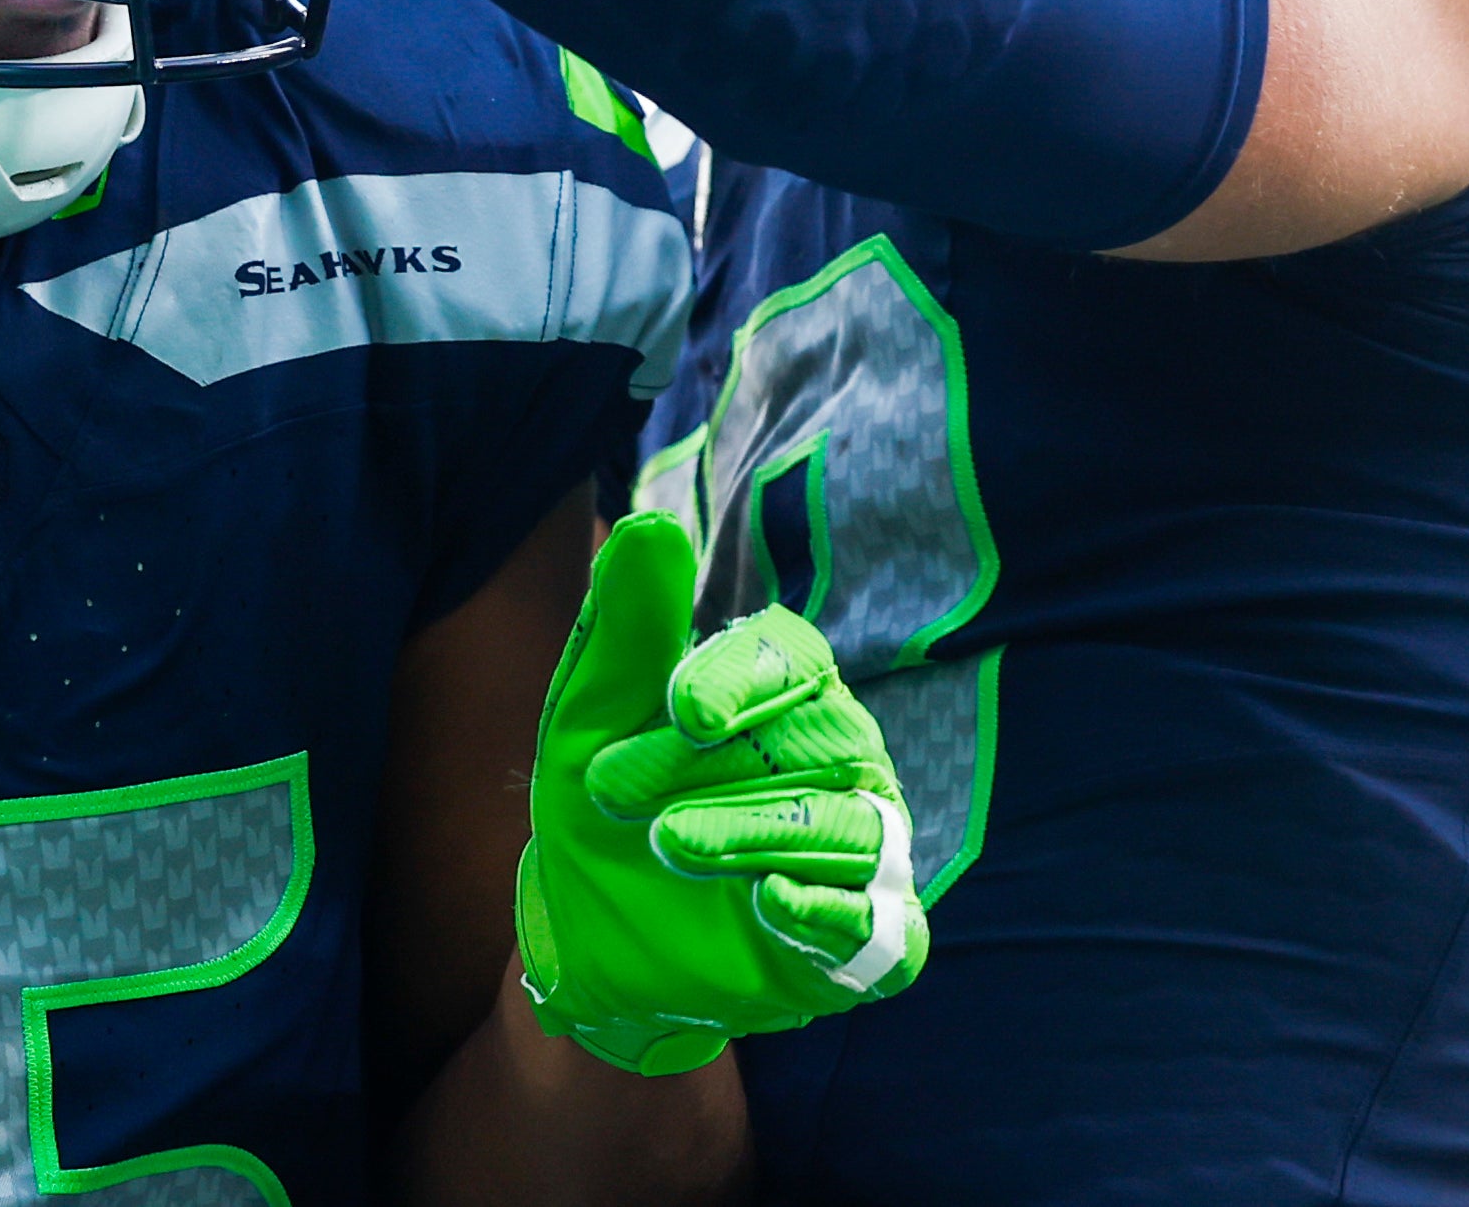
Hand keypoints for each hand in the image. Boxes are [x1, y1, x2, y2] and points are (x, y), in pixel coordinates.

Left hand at [515, 514, 930, 1075]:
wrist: (587, 932)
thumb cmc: (604, 804)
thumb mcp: (591, 719)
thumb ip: (627, 631)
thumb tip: (650, 527)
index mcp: (786, 691)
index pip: (793, 659)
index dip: (741, 679)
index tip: (681, 710)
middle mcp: (842, 757)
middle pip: (814, 741)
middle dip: (710, 767)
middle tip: (612, 788)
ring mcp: (866, 849)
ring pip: (847, 827)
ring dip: (754, 831)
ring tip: (670, 842)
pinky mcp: (870, 942)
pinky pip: (881, 926)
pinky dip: (830, 912)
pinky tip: (769, 901)